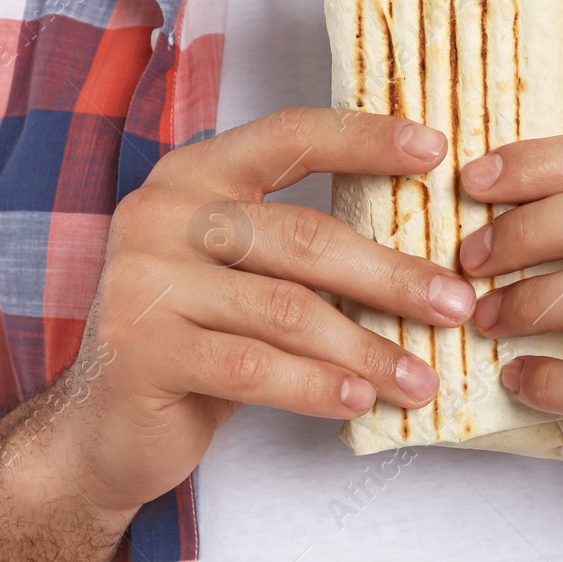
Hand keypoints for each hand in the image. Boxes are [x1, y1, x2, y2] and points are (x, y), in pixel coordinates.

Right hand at [56, 108, 478, 518]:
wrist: (105, 425)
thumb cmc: (198, 337)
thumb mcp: (244, 273)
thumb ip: (301, 246)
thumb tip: (426, 248)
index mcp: (194, 175)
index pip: (289, 136)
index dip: (365, 139)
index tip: (436, 150)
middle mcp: (161, 213)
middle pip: (302, 236)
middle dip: (391, 275)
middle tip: (457, 303)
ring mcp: (143, 278)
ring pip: (285, 310)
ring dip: (366, 349)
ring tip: (421, 377)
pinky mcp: (140, 347)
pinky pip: (252, 367)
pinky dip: (315, 387)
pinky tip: (358, 400)